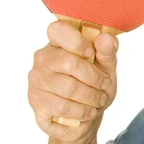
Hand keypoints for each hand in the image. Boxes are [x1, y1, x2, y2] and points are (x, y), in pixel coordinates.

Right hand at [28, 21, 118, 142]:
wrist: (88, 114)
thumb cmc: (95, 83)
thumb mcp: (107, 65)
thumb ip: (107, 50)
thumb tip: (105, 38)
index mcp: (59, 42)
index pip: (58, 30)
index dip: (77, 42)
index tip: (91, 54)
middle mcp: (43, 59)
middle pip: (69, 63)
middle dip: (94, 78)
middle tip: (104, 86)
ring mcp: (36, 81)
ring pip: (68, 88)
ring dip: (91, 97)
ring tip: (99, 101)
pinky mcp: (37, 104)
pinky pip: (62, 108)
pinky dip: (82, 112)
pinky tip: (88, 112)